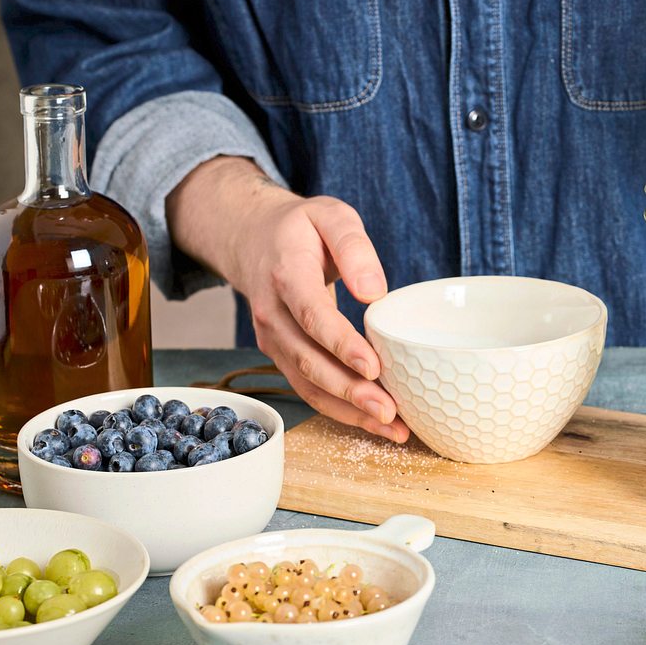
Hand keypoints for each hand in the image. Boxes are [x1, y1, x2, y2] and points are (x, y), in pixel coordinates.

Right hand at [168, 157, 408, 441]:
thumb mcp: (331, 216)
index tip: (373, 367)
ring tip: (391, 428)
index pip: (312, 316)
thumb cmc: (302, 228)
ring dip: (348, 411)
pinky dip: (340, 411)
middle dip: (349, 391)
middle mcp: (272, 314)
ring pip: (307, 384)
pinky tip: (374, 423)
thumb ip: (354, 247)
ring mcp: (273, 340)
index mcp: (286, 275)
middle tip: (389, 411)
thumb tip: (374, 292)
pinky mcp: (282, 356)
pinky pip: (309, 389)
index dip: (340, 345)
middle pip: (308, 361)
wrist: (253, 238)